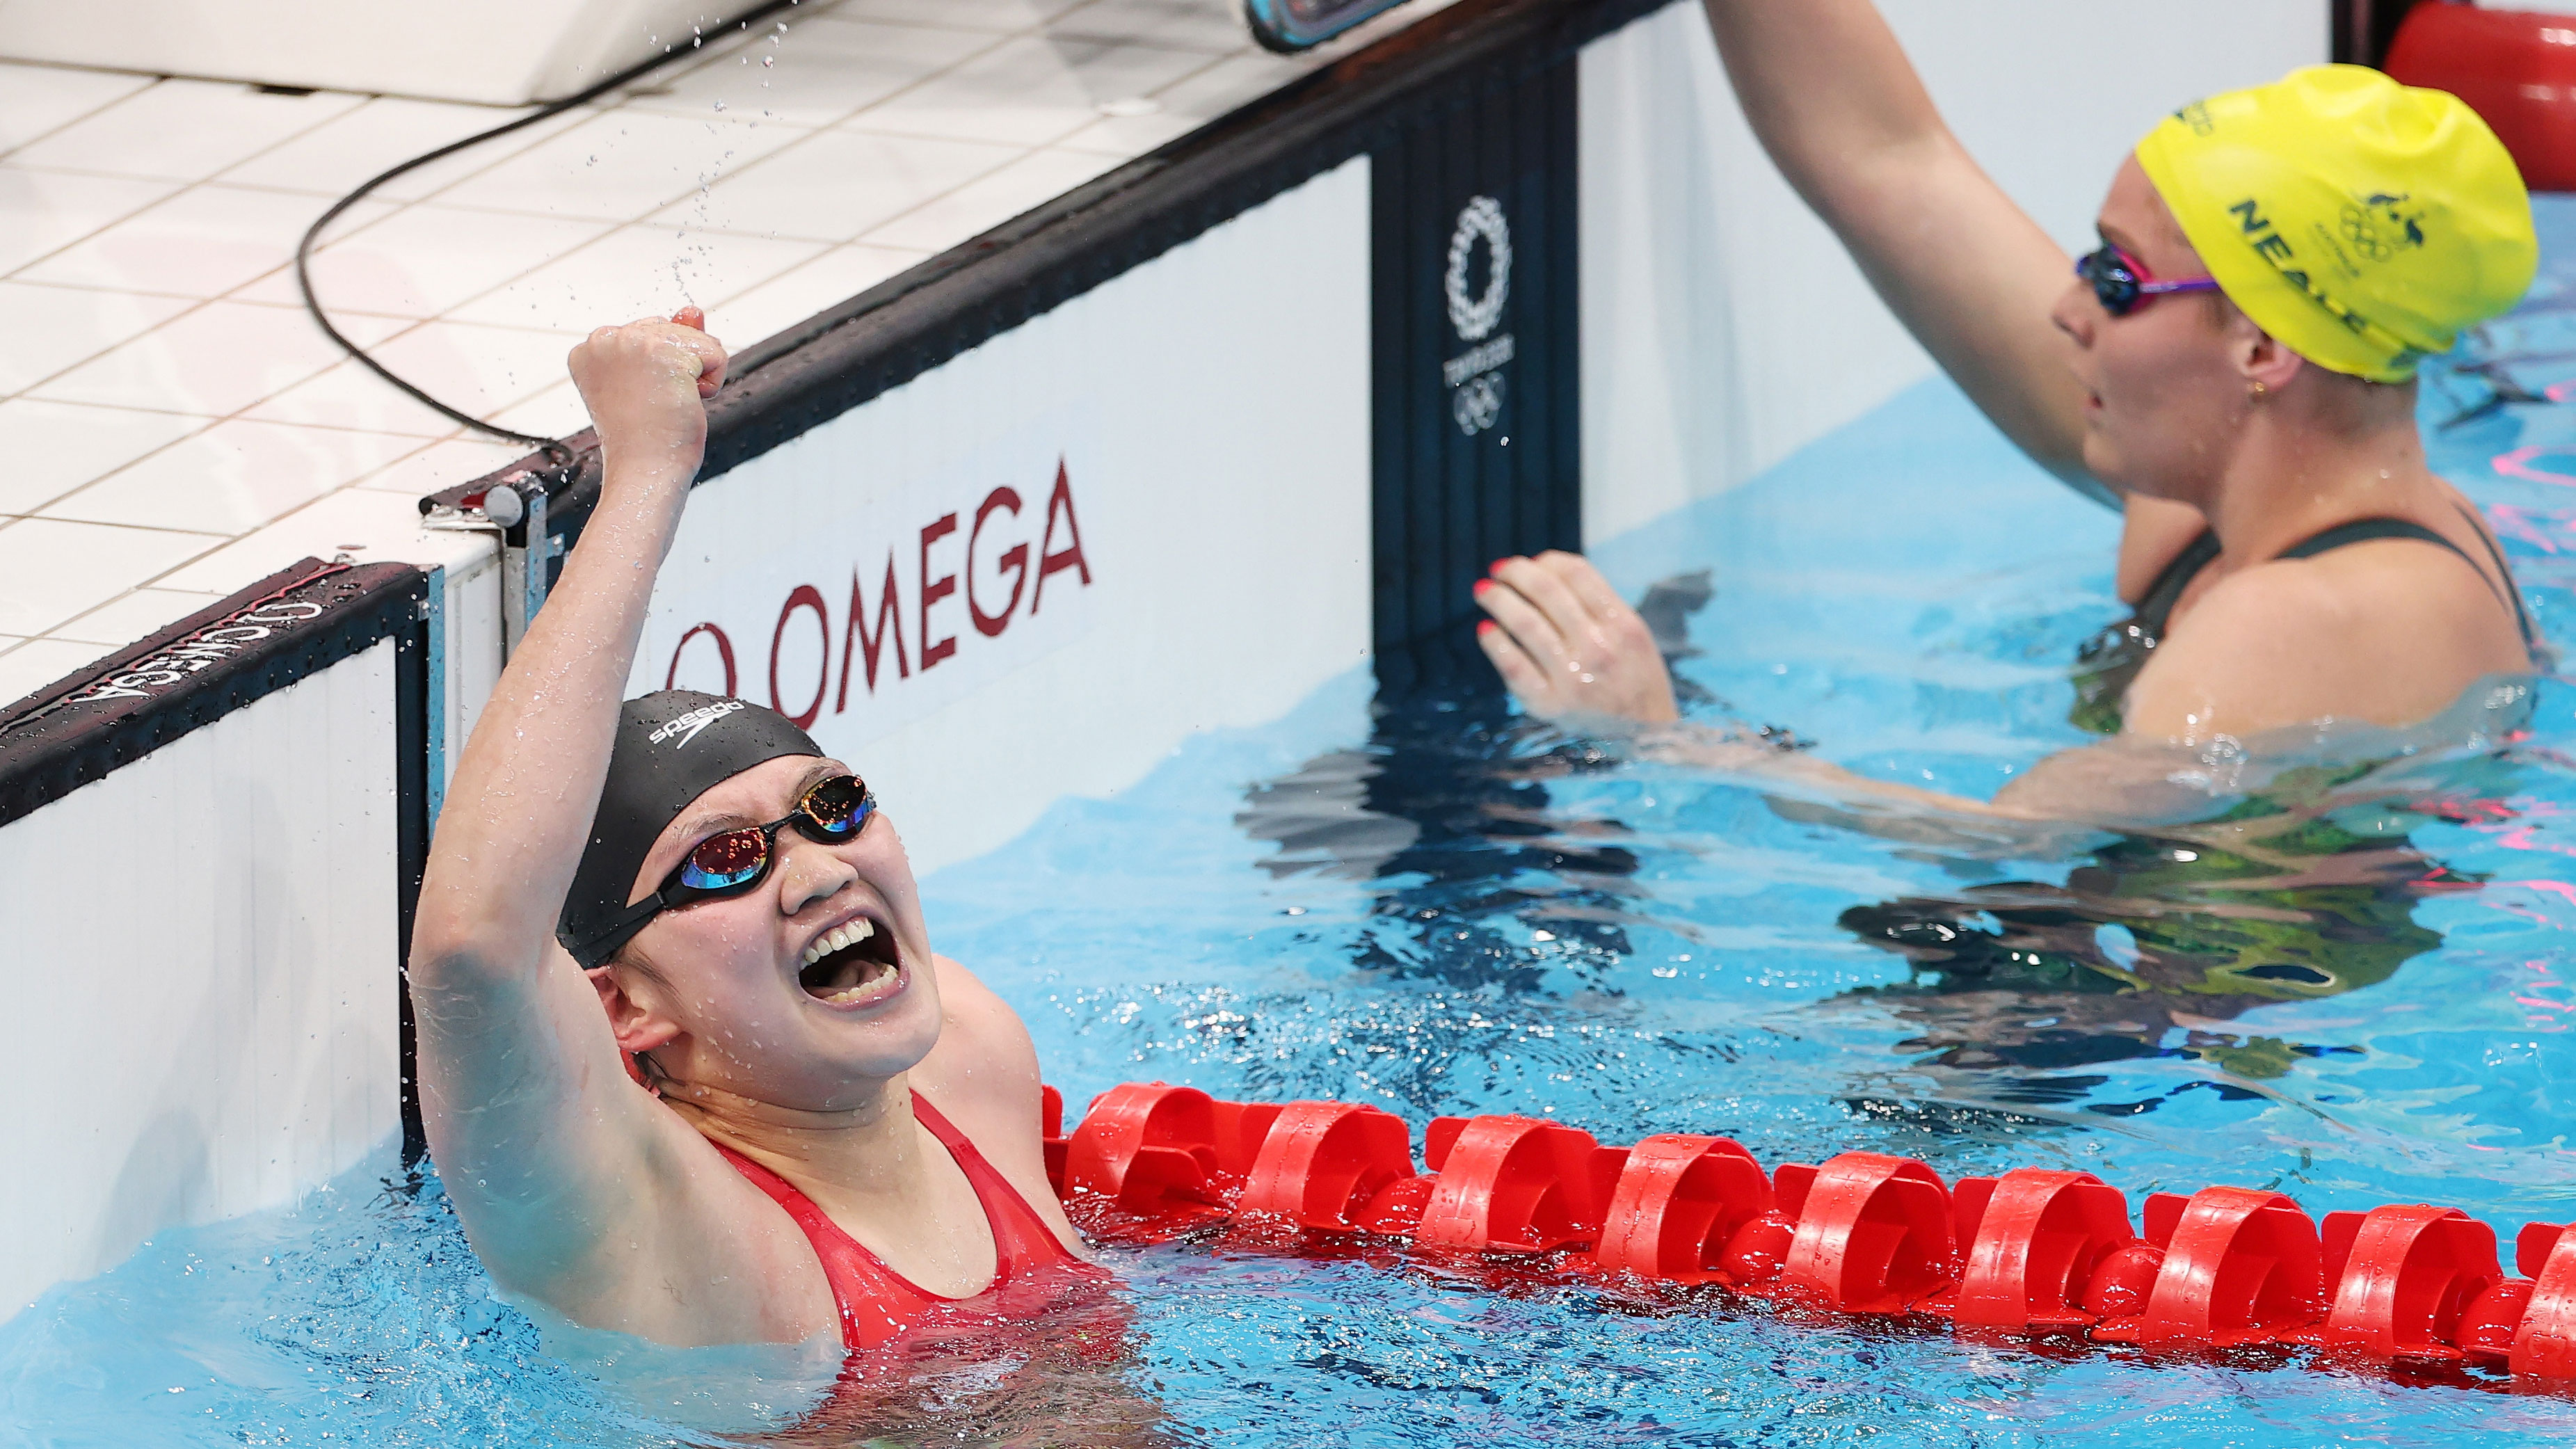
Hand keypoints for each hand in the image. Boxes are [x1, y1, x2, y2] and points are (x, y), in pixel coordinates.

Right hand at [567, 307, 728, 472]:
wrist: (644, 469)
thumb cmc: (646, 436)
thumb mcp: (653, 380)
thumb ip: (670, 338)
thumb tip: (692, 309)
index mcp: (590, 347)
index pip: (649, 335)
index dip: (659, 371)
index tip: (638, 400)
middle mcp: (604, 338)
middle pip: (672, 330)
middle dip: (680, 368)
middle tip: (655, 404)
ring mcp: (633, 342)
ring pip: (696, 339)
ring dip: (697, 376)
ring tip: (668, 404)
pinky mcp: (665, 352)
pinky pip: (716, 353)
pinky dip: (713, 382)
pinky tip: (686, 402)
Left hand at [1473, 550, 1679, 724]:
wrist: (1645, 734)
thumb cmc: (1635, 678)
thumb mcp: (1634, 634)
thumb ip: (1598, 604)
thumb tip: (1545, 570)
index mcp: (1622, 624)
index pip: (1576, 574)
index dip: (1546, 560)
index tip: (1530, 562)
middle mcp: (1599, 648)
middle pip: (1547, 592)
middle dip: (1516, 573)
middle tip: (1498, 569)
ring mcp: (1573, 677)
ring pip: (1525, 623)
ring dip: (1498, 600)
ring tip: (1483, 590)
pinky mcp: (1550, 705)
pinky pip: (1514, 666)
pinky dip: (1495, 643)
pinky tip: (1486, 629)